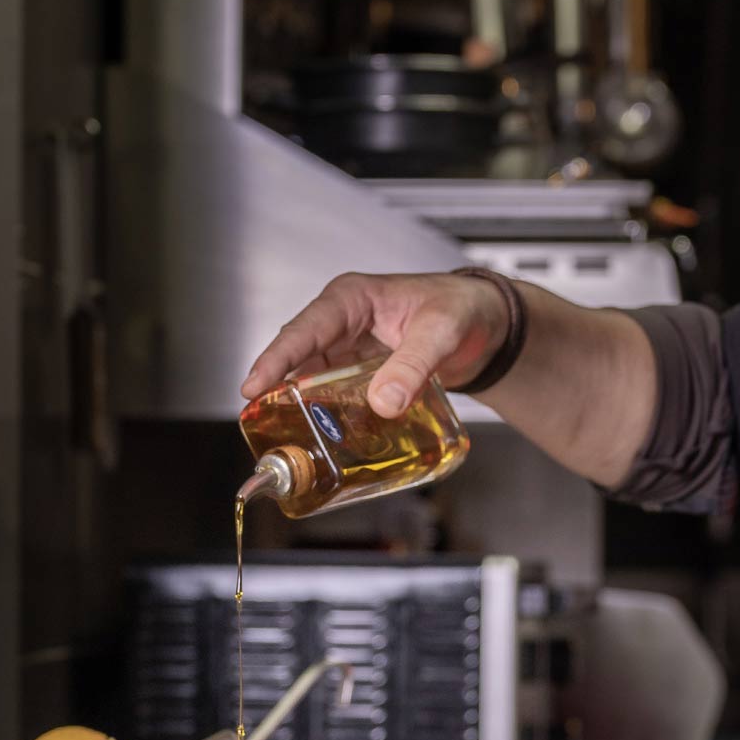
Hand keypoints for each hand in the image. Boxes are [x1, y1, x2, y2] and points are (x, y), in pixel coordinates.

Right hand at [241, 271, 509, 417]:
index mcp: (352, 299)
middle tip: (265, 427)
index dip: (276, 359)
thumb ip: (414, 365)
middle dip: (278, 392)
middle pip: (299, 359)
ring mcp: (349, 351)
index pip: (304, 329)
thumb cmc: (464, 309)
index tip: (252, 387)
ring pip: (313, 382)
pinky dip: (329, 416)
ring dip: (303, 409)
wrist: (487, 326)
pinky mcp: (361, 375)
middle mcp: (343, 324)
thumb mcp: (442, 331)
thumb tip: (384, 401)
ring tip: (290, 440)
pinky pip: (336, 396)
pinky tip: (326, 439)